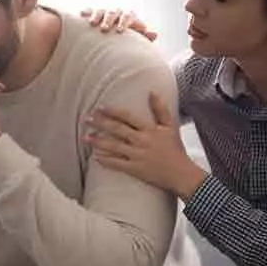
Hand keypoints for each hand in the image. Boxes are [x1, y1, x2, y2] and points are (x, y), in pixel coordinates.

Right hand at [80, 8, 157, 41]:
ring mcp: (106, 12)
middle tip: (104, 29)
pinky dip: (87, 11)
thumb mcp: (137, 37)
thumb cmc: (130, 38)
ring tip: (92, 24)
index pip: (128, 16)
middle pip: (113, 13)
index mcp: (129, 16)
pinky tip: (82, 14)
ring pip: (101, 11)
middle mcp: (117, 12)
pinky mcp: (95, 14)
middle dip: (108, 20)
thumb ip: (144, 36)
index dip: (124, 22)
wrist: (119, 33)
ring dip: (97, 16)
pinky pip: (90, 10)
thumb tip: (155, 34)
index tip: (120, 31)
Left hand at [84, 93, 206, 200]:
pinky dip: (105, 161)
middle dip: (100, 123)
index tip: (100, 107)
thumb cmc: (175, 149)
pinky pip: (117, 164)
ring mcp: (137, 156)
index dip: (113, 112)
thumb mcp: (170, 126)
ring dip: (98, 142)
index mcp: (149, 129)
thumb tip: (152, 92)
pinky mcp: (135, 169)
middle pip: (117, 130)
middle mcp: (141, 141)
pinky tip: (95, 157)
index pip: (127, 117)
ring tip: (85, 137)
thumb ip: (160, 109)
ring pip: (113, 147)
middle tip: (86, 119)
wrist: (181, 174)